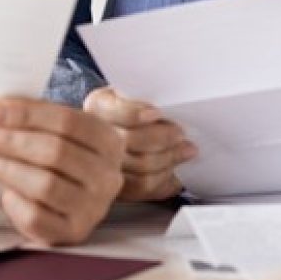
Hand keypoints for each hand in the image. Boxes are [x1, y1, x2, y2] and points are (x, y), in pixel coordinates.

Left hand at [0, 97, 123, 245]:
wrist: (77, 195)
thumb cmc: (62, 155)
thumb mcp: (57, 129)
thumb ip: (32, 115)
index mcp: (109, 141)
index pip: (68, 121)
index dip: (27, 114)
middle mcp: (108, 176)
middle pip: (56, 152)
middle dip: (11, 141)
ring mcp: (93, 208)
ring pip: (46, 185)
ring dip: (7, 168)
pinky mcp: (73, 232)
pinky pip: (36, 217)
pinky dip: (14, 202)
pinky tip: (3, 191)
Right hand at [84, 87, 195, 201]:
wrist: (127, 125)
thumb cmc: (137, 106)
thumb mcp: (137, 90)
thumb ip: (145, 98)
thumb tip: (163, 110)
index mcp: (98, 105)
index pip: (113, 112)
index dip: (135, 114)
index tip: (157, 113)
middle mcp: (94, 136)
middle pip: (127, 142)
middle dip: (162, 139)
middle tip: (181, 134)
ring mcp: (103, 166)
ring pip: (139, 170)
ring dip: (169, 160)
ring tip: (185, 151)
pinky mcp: (117, 188)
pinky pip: (142, 189)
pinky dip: (163, 181)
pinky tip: (174, 171)